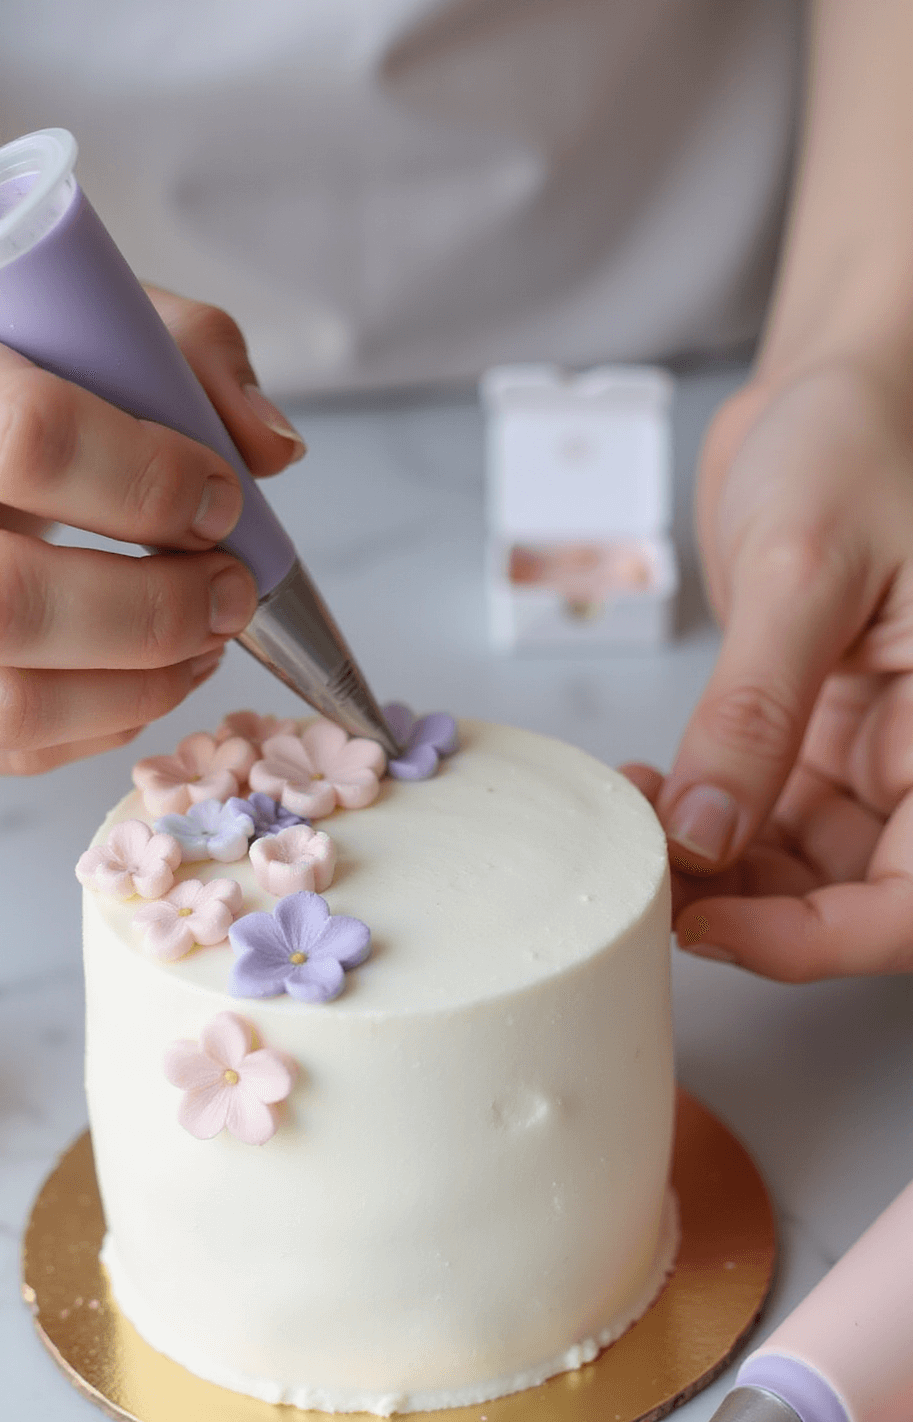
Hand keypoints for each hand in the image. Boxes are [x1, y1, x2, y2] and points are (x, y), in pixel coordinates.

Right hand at [0, 277, 305, 775]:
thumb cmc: (0, 370)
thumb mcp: (83, 314)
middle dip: (151, 614)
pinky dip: (96, 729)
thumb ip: (187, 354)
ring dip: (136, 690)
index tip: (223, 499)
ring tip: (203, 644)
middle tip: (229, 596)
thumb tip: (267, 451)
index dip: (150, 483)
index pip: (24, 438)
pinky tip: (143, 682)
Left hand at [625, 358, 912, 980]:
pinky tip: (648, 792)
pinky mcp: (820, 745)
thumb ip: (757, 707)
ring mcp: (876, 759)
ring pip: (802, 876)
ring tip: (635, 825)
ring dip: (714, 872)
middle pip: (856, 901)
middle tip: (648, 879)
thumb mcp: (804, 565)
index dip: (821, 939)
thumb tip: (703, 835)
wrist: (830, 392)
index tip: (712, 928)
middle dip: (749, 910)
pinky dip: (703, 826)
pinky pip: (765, 823)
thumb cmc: (859, 440)